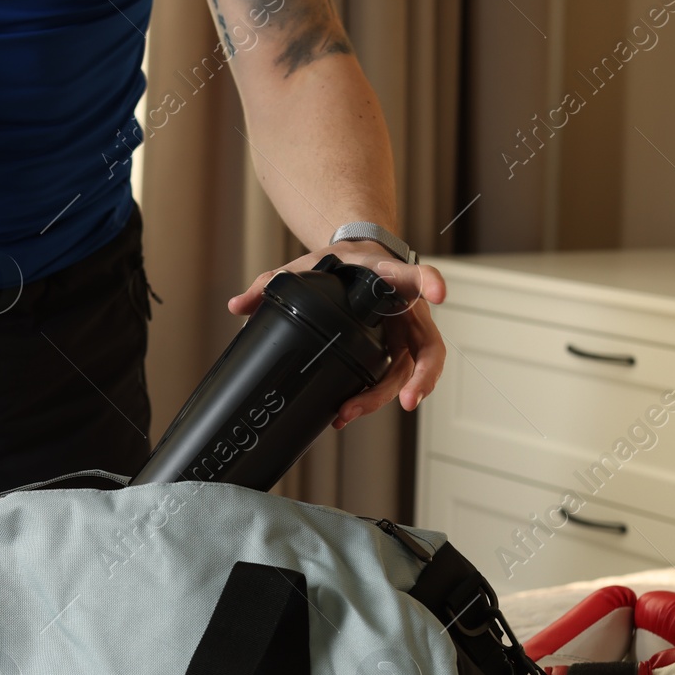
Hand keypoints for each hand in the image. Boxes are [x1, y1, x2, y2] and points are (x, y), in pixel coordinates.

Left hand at [229, 243, 446, 427]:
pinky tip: (348, 411)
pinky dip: (375, 396)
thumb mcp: (306, 264)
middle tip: (408, 401)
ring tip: (351, 413)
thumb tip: (237, 305)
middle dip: (422, 375)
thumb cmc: (340, 262)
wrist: (356, 261)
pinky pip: (395, 377)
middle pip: (427, 343)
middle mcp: (407, 307)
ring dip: (389, 395)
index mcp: (387, 276)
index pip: (415, 276)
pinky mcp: (396, 349)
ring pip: (411, 369)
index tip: (437, 293)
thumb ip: (272, 283)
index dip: (429, 282)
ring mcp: (404, 332)